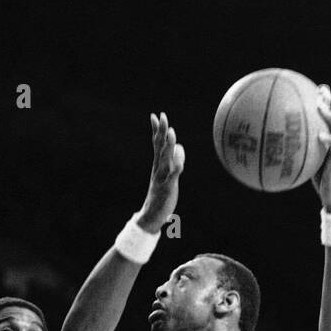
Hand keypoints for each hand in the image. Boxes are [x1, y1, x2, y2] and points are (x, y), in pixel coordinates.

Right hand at [136, 112, 184, 233]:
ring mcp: (163, 177)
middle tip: (162, 116)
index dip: (156, 130)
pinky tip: (179, 162)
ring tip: (171, 132)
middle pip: (160, 146)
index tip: (154, 115)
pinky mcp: (168, 187)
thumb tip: (180, 147)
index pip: (156, 143)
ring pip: (166, 157)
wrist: (151, 216)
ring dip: (168, 145)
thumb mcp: (167, 175)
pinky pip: (173, 176)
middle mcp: (159, 168)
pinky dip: (176, 168)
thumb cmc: (160, 195)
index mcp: (157, 165)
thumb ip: (174, 160)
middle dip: (161, 131)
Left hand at [310, 86, 330, 211]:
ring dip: (330, 115)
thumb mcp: (309, 160)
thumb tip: (281, 140)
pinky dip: (329, 140)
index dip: (329, 101)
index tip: (319, 88)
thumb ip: (303, 148)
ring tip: (320, 106)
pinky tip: (320, 135)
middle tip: (322, 90)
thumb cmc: (319, 179)